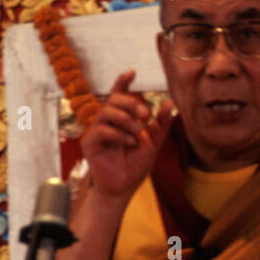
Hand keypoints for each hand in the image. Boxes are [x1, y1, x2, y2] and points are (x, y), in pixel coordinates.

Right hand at [80, 70, 175, 199]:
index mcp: (120, 119)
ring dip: (126, 120)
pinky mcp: (89, 143)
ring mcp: (96, 132)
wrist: (124, 187)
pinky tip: (129, 143)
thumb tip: (170, 102)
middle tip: (145, 115)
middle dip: (131, 103)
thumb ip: (161, 124)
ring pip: (106, 112)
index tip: (132, 72)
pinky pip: (101, 130)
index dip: (122, 82)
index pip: (119, 95)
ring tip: (138, 132)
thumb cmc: (135, 165)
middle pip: (113, 100)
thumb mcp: (153, 142)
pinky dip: (118, 134)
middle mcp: (106, 122)